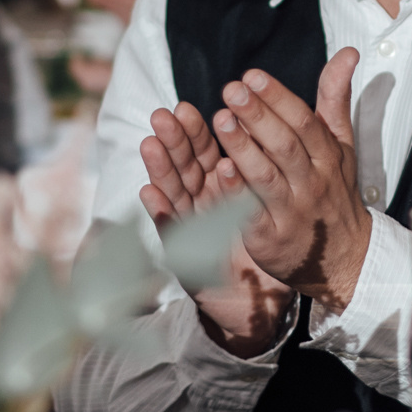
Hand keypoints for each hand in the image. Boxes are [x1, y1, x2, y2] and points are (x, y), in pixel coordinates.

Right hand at [139, 102, 293, 355]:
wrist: (257, 304)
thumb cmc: (259, 249)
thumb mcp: (261, 205)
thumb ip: (255, 172)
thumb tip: (261, 130)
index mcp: (219, 189)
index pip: (205, 154)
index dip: (195, 132)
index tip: (186, 108)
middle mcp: (200, 205)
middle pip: (185, 168)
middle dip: (173, 142)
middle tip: (163, 116)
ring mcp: (190, 232)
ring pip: (174, 195)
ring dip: (161, 171)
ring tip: (150, 146)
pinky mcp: (187, 260)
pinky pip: (175, 236)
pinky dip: (163, 215)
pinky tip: (151, 196)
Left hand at [209, 48, 371, 310]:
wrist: (345, 259)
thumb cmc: (335, 194)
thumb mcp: (342, 145)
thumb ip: (335, 99)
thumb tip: (347, 53)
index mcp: (327, 157)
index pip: (303, 122)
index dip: (277, 97)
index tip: (252, 76)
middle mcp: (311, 183)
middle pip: (285, 146)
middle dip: (257, 116)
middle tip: (231, 90)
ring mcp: (291, 212)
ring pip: (267, 177)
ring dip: (243, 148)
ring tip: (220, 120)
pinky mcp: (270, 238)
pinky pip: (252, 214)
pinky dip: (237, 194)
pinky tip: (220, 172)